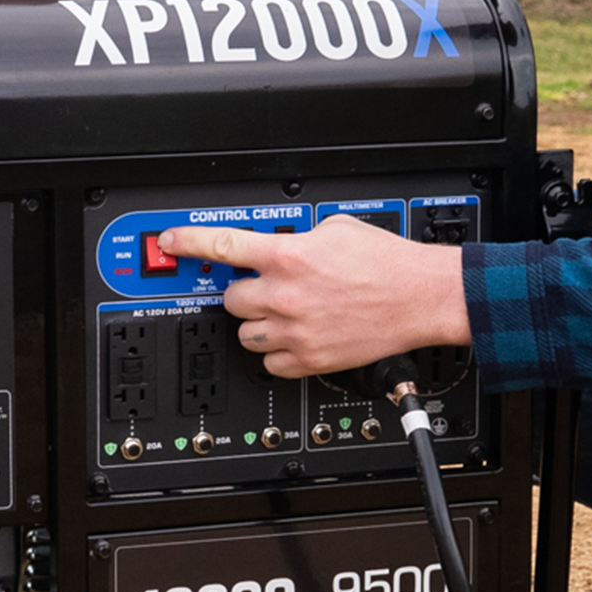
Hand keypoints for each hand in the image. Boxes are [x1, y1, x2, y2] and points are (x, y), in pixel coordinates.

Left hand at [158, 215, 470, 379]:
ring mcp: (296, 331)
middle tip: (267, 288)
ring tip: (285, 315)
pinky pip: (270, 363)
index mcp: (288, 257)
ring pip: (246, 334)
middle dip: (245, 293)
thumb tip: (277, 245)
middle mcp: (285, 295)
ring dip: (258, 324)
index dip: (188, 243)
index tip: (170, 243)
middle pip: (231, 299)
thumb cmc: (387, 262)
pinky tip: (296, 338)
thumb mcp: (335, 228)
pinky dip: (277, 353)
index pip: (221, 246)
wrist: (421, 296)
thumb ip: (296, 238)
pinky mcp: (310, 360)